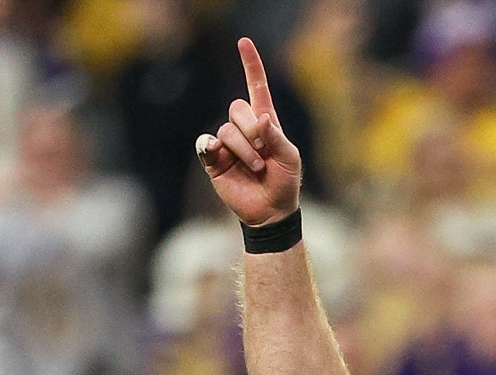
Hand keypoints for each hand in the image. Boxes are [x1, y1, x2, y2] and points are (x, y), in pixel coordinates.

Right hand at [198, 38, 302, 226]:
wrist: (271, 212)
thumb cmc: (284, 183)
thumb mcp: (290, 159)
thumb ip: (277, 137)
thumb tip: (262, 118)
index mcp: (265, 122)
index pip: (256, 87)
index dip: (251, 65)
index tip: (244, 42)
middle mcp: (244, 129)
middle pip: (237, 108)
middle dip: (251, 129)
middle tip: (263, 153)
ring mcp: (228, 144)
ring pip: (226, 129)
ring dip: (243, 148)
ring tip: (256, 167)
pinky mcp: (213, 160)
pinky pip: (205, 143)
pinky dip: (210, 146)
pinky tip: (218, 154)